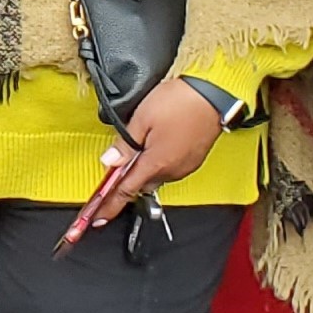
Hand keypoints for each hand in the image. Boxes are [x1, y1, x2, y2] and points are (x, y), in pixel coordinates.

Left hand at [91, 82, 224, 226]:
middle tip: (118, 163)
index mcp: (156, 164)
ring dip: (146, 167)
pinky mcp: (194, 159)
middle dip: (128, 178)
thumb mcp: (142, 118)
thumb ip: (124, 143)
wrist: (213, 94)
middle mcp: (172, 171)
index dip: (110, 205)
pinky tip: (157, 143)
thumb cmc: (179, 102)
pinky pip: (171, 167)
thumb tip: (109, 162)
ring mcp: (185, 166)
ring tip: (141, 144)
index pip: (126, 192)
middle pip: (141, 184)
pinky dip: (160, 161)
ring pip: (157, 175)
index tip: (99, 218)